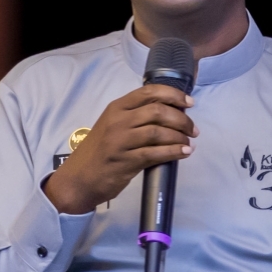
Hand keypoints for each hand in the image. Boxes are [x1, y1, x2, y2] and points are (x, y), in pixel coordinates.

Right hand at [43, 84, 197, 213]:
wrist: (78, 179)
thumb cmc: (99, 152)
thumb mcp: (112, 126)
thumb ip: (135, 118)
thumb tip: (171, 114)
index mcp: (116, 108)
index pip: (149, 92)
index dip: (173, 95)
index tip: (189, 103)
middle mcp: (118, 121)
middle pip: (158, 111)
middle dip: (181, 119)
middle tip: (193, 129)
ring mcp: (120, 141)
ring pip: (158, 131)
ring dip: (179, 136)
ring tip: (189, 142)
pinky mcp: (125, 161)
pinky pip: (155, 153)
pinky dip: (173, 152)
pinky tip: (184, 152)